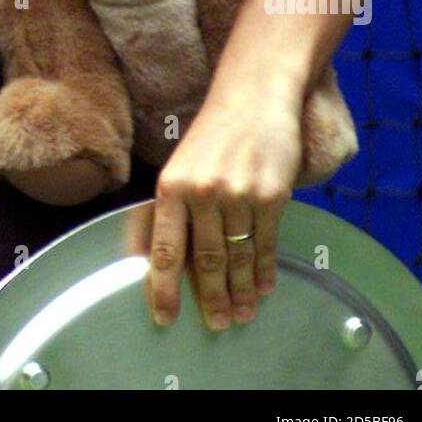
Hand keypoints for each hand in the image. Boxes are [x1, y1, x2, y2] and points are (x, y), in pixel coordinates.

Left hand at [138, 87, 302, 331]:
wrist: (254, 97)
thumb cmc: (212, 134)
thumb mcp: (179, 165)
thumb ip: (168, 209)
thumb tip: (150, 255)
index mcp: (172, 186)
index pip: (165, 249)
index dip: (164, 288)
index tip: (165, 318)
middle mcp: (203, 193)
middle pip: (205, 261)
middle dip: (210, 299)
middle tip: (216, 324)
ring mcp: (239, 196)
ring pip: (237, 258)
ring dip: (241, 291)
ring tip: (241, 314)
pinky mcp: (272, 196)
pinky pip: (266, 243)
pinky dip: (265, 269)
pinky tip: (265, 286)